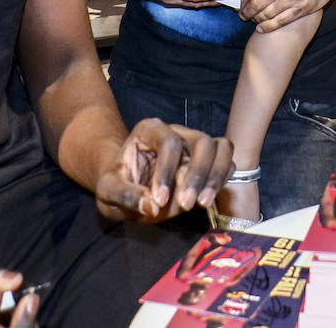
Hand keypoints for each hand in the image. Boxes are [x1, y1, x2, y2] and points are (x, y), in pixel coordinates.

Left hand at [95, 119, 232, 221]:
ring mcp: (195, 145)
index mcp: (150, 129)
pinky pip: (227, 163)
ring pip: (221, 148)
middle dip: (196, 174)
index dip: (167, 171)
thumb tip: (151, 207)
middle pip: (201, 142)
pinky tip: (208, 199)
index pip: (169, 142)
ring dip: (215, 176)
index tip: (159, 200)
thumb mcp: (109, 189)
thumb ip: (127, 195)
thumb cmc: (117, 183)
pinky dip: (222, 180)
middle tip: (186, 205)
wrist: (127, 186)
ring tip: (202, 203)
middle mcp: (177, 132)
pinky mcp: (208, 161)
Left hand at [240, 0, 335, 31]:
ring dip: (256, 19)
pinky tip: (261, 28)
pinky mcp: (304, 7)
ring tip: (252, 19)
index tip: (239, 2)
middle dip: (246, 11)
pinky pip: (282, 21)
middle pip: (257, 3)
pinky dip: (269, 26)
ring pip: (267, 14)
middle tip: (241, 15)